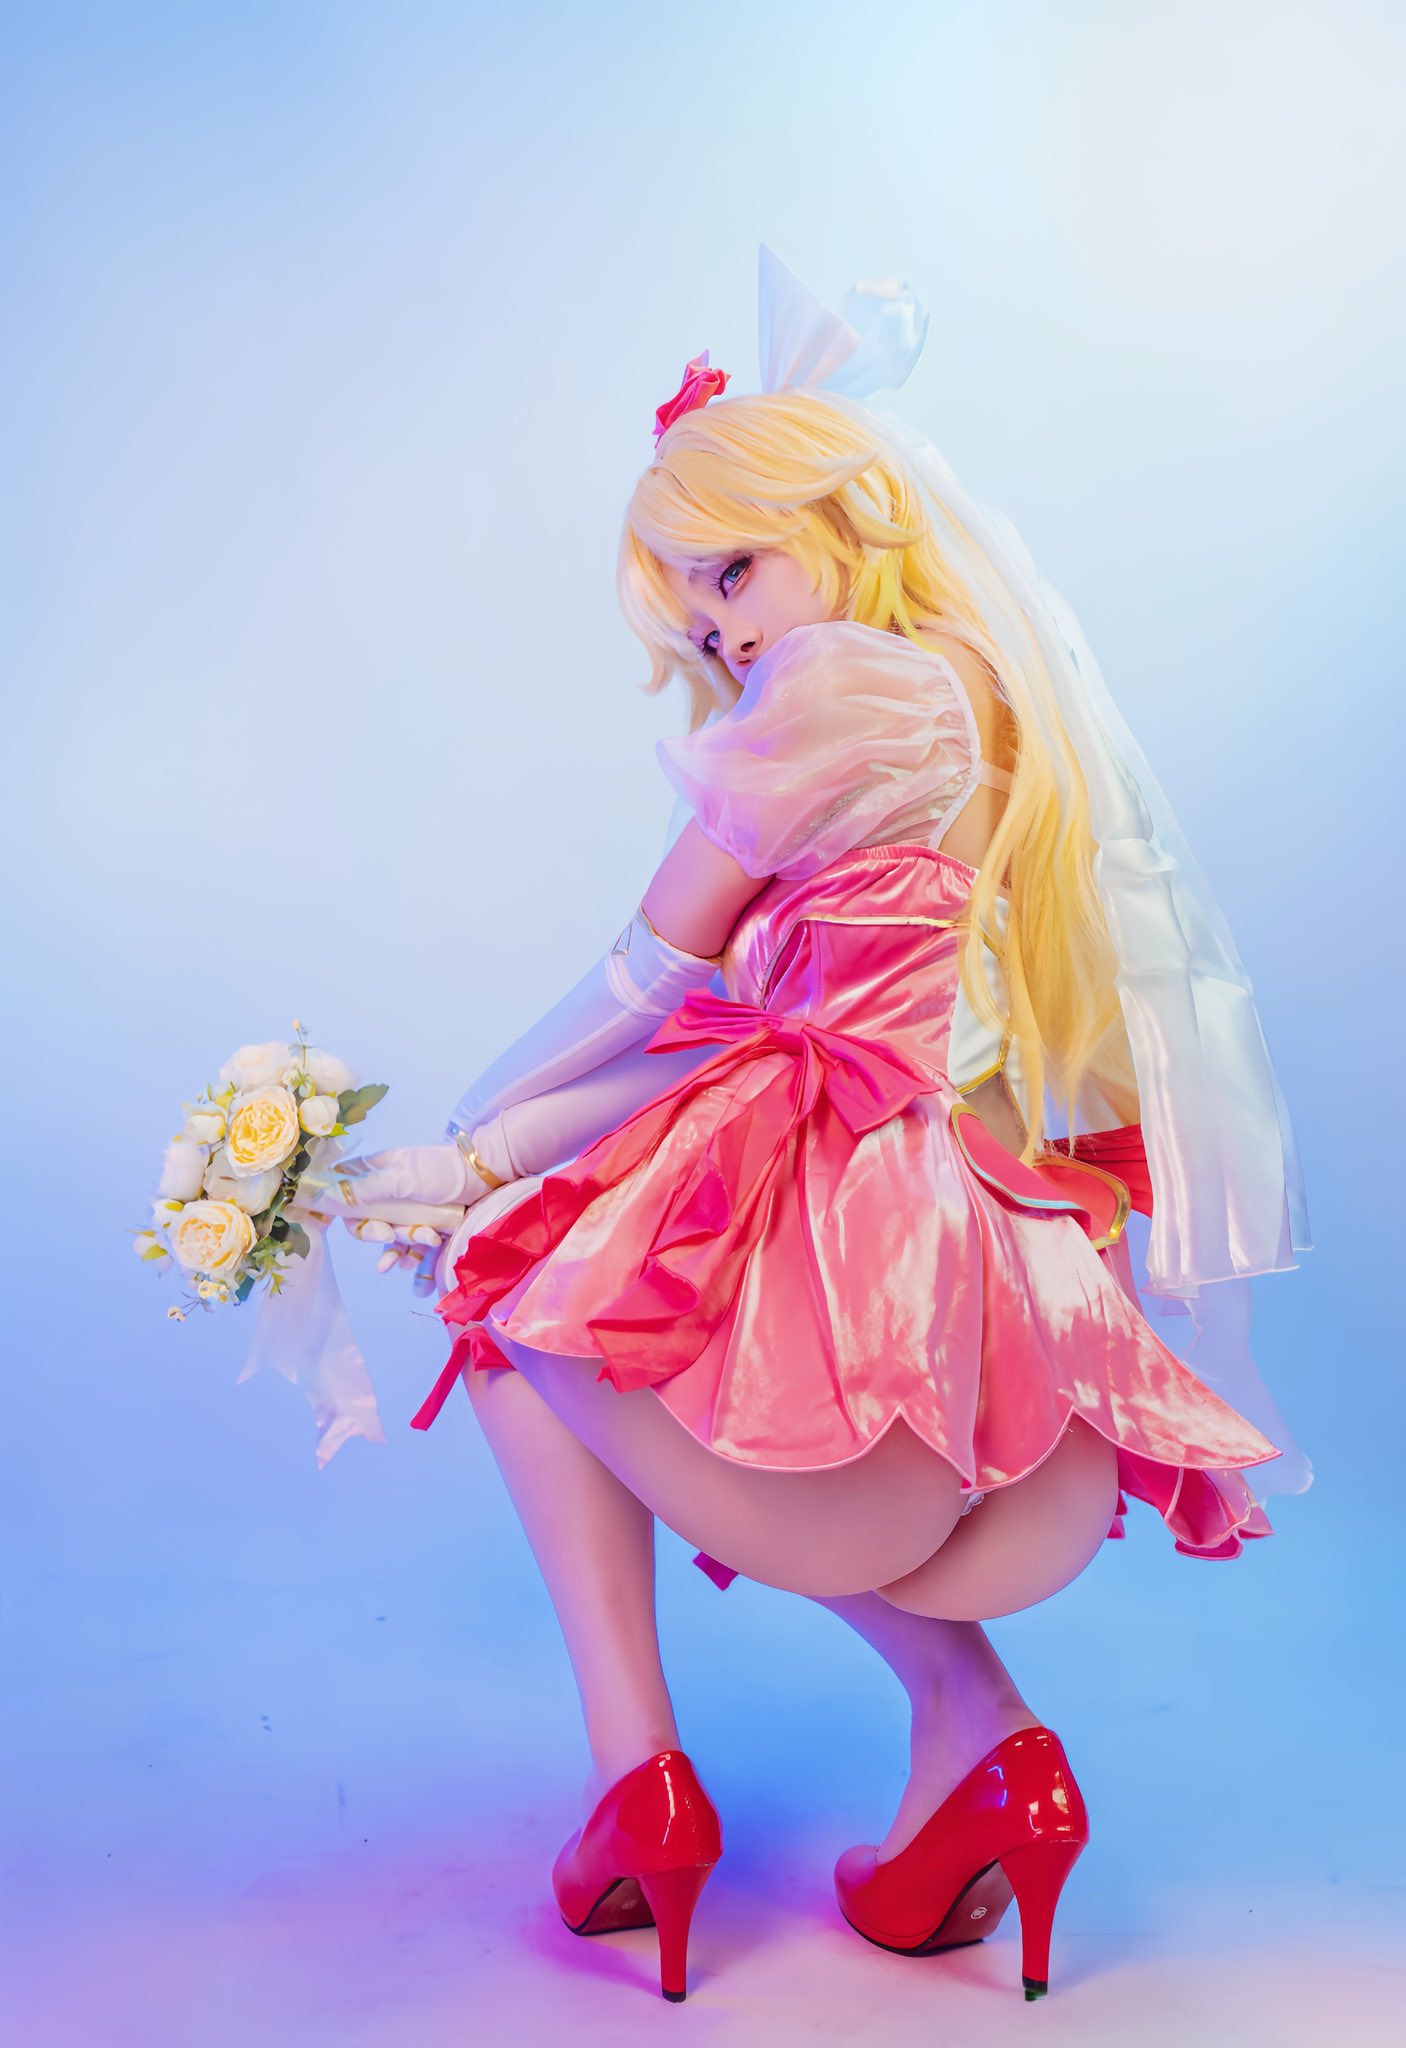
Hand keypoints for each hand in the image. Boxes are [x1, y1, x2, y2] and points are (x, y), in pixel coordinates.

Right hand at [311, 1141, 493, 1296]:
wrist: (487, 1176)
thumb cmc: (442, 1171)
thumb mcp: (402, 1178)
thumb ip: (364, 1190)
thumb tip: (321, 1195)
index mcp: (377, 1176)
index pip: (348, 1201)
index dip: (350, 1218)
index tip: (366, 1229)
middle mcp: (390, 1196)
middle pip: (371, 1226)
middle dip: (384, 1236)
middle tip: (396, 1235)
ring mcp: (410, 1214)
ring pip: (393, 1243)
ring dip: (403, 1251)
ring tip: (428, 1242)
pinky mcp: (429, 1229)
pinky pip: (414, 1253)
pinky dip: (416, 1265)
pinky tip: (420, 1282)